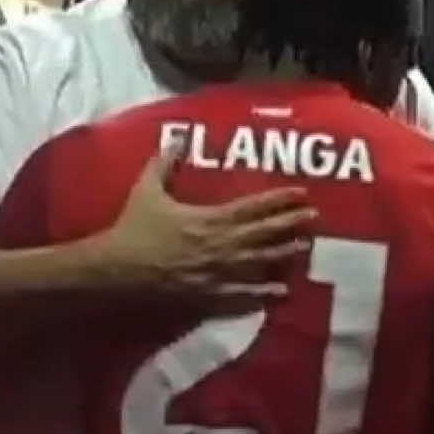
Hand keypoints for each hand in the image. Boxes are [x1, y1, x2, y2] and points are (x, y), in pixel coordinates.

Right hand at [94, 144, 316, 303]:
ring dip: (284, 254)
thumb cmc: (133, 229)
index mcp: (210, 218)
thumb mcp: (147, 190)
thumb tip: (174, 139)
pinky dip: (264, 293)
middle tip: (314, 217)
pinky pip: (243, 294)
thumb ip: (163, 164)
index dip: (279, 199)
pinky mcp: (211, 294)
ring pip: (260, 262)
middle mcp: (222, 244)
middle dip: (291, 223)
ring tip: (305, 247)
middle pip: (265, 232)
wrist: (119, 270)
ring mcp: (219, 272)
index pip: (253, 206)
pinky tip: (282, 292)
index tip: (301, 193)